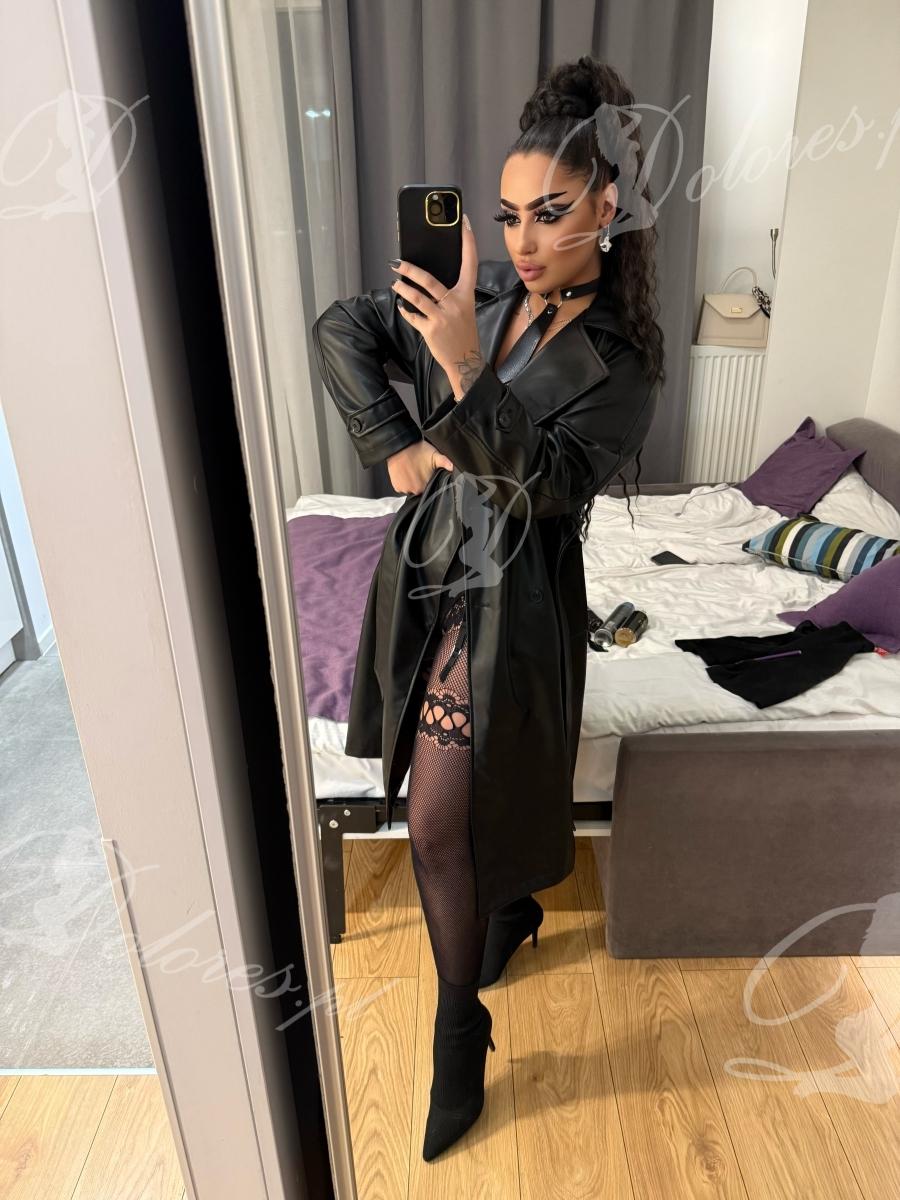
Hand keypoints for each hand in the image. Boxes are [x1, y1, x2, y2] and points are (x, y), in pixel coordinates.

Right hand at [386, 440, 453, 495]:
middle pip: (421, 491)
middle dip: (422, 483)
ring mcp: (404, 489)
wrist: (400, 446)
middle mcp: (415, 490)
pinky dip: (404, 483)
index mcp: (425, 485)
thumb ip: (444, 462)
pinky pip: (402, 488)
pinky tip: (406, 474)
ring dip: (413, 484)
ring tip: (413, 472)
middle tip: (421, 472)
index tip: (428, 475)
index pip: (431, 489)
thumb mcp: (434, 455)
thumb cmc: (417, 450)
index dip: (430, 482)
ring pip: (412, 490)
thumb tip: (453, 467)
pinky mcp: (397, 487)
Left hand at [391, 212, 483, 396]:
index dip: (467, 241)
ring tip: (395, 283)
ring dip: (402, 289)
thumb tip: (428, 280)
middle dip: (410, 269)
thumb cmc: (463, 333)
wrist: (466, 361)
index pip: (470, 262)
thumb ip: (451, 294)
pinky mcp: (431, 330)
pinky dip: (406, 311)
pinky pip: (413, 316)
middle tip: (397, 262)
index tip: (462, 221)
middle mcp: (455, 304)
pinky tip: (402, 307)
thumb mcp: (464, 310)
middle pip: (429, 280)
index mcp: (467, 295)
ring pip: (416, 297)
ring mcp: (442, 317)